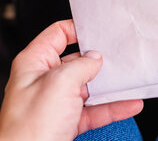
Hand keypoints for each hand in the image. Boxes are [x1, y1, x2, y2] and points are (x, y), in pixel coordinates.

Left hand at [0, 19, 143, 140]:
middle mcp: (44, 80)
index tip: (99, 28)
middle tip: (119, 56)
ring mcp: (56, 102)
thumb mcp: (60, 83)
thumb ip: (81, 65)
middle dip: (99, 60)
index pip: (57, 34)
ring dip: (110, 86)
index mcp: (34, 63)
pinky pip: (93, 110)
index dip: (78, 29)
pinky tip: (128, 104)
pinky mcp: (67, 122)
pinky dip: (112, 108)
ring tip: (129, 80)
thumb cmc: (28, 127)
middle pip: (76, 61)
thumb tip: (95, 58)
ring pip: (88, 87)